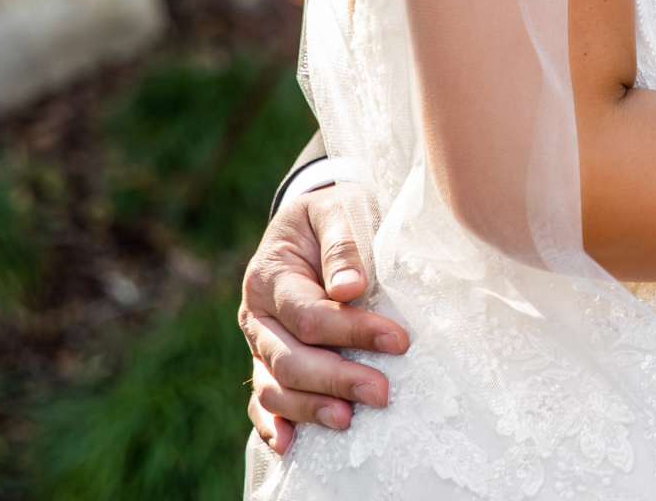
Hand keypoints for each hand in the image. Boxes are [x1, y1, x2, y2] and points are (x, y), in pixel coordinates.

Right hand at [239, 183, 409, 453]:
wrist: (314, 220)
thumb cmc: (333, 213)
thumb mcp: (339, 210)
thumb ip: (343, 245)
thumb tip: (350, 289)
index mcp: (270, 275)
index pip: (308, 313)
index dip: (351, 330)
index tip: (398, 340)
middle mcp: (256, 314)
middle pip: (289, 358)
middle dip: (336, 378)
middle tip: (382, 393)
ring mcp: (259, 342)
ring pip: (274, 386)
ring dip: (309, 408)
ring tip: (348, 420)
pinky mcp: (267, 361)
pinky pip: (262, 399)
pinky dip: (272, 424)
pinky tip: (290, 444)